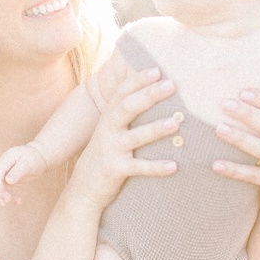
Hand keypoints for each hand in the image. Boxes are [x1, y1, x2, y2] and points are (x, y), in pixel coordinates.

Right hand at [0, 142, 47, 204]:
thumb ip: (18, 172)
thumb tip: (8, 181)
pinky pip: (5, 188)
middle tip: (8, 201)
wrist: (38, 157)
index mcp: (6, 159)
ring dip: (5, 196)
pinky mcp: (7, 178)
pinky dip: (10, 195)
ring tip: (17, 202)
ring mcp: (3, 172)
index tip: (1, 193)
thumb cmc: (33, 159)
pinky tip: (17, 201)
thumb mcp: (28, 164)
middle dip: (0, 192)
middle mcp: (2, 165)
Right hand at [66, 66, 178, 213]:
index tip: (157, 69)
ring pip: (135, 137)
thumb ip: (125, 114)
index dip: (138, 80)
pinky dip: (156, 167)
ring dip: (156, 129)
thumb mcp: (110, 132)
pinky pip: (138, 168)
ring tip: (176, 123)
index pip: (122, 93)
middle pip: (128, 108)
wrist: (83, 189)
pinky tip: (174, 166)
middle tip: (171, 85)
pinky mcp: (114, 170)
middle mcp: (107, 130)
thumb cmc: (106, 155)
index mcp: (108, 118)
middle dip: (149, 95)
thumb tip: (152, 93)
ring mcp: (110, 150)